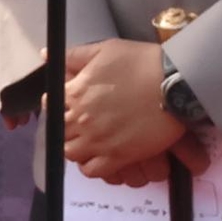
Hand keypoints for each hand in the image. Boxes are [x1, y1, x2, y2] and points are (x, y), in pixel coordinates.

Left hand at [59, 36, 188, 185]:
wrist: (175, 83)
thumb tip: (46, 55)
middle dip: (67, 126)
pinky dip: (91, 165)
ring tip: (89, 139)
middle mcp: (82, 120)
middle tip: (81, 122)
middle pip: (60, 132)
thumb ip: (75, 55)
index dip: (59, 103)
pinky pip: (92, 170)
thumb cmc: (142, 62)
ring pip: (72, 153)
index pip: (52, 105)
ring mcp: (98, 141)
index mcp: (76, 93)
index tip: (68, 103)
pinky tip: (100, 154)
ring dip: (77, 146)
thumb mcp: (107, 50)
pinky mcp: (117, 157)